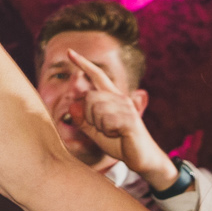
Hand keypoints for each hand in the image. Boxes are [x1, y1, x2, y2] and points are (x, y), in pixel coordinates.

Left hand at [62, 49, 178, 189]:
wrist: (141, 158)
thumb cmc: (119, 143)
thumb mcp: (96, 132)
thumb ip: (82, 120)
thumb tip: (72, 106)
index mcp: (112, 98)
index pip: (97, 76)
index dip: (83, 64)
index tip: (69, 52)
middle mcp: (120, 98)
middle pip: (90, 97)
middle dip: (89, 116)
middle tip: (102, 128)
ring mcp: (126, 107)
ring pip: (96, 109)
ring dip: (99, 125)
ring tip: (112, 132)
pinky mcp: (130, 119)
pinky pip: (106, 121)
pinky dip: (108, 131)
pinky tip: (118, 134)